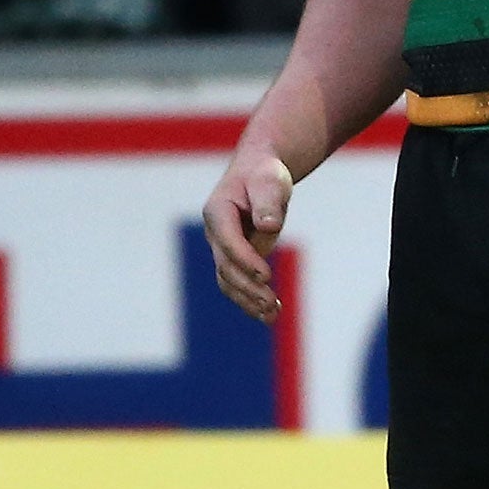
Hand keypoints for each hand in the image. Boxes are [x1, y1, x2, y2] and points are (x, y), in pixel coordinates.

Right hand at [202, 150, 293, 322]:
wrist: (259, 174)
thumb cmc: (264, 175)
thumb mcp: (270, 181)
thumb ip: (268, 202)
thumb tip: (268, 225)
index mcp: (217, 211)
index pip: (227, 241)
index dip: (245, 260)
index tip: (266, 276)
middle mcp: (215, 233)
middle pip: (226, 267)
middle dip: (248, 287)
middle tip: (272, 302)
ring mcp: (223, 248)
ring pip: (228, 282)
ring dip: (248, 301)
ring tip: (273, 315)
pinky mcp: (236, 259)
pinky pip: (238, 285)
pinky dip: (252, 301)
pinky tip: (271, 315)